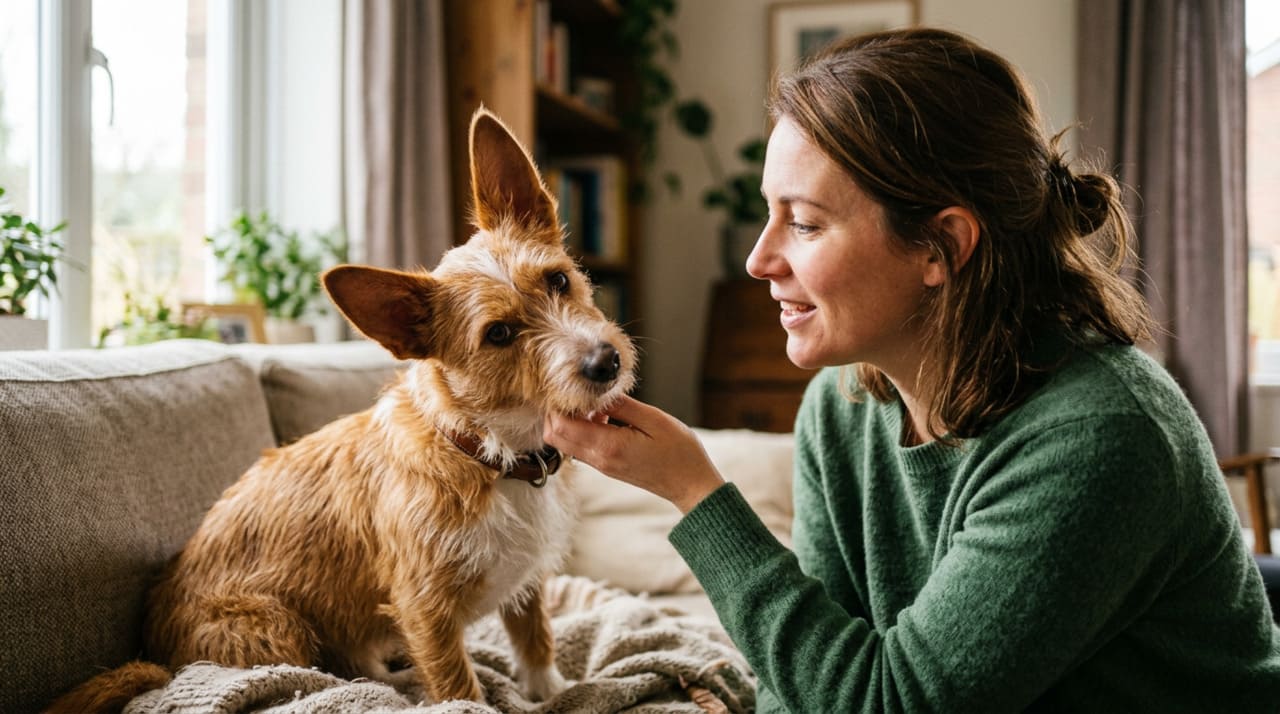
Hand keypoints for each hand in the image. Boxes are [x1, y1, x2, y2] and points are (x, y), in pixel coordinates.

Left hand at [543, 396, 725, 513]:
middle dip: (558, 411)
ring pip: (565, 442)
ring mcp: (601, 465)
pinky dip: (582, 430)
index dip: (558, 404)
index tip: (570, 386)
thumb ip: (621, 405)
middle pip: (555, 436)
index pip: (561, 425)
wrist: (690, 485)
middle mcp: (599, 459)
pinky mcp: (606, 466)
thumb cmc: (679, 452)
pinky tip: (604, 417)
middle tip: (579, 392)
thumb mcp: (654, 420)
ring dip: (570, 421)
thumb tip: (597, 391)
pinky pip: (580, 447)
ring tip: (596, 405)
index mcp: (608, 446)